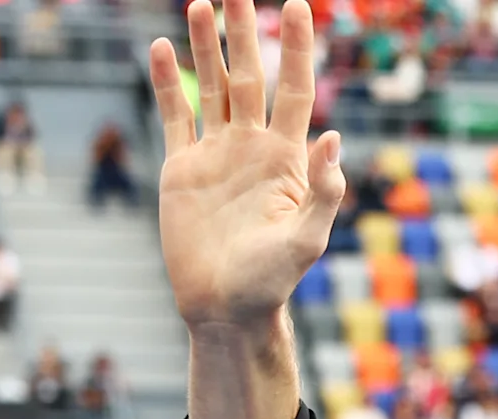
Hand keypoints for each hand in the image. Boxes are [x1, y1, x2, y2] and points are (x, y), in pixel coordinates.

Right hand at [149, 0, 346, 333]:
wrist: (225, 308)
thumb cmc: (272, 282)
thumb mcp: (307, 240)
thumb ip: (323, 191)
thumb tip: (333, 138)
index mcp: (287, 159)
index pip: (294, 90)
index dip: (296, 49)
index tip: (298, 5)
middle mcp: (253, 147)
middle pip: (250, 77)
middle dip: (247, 34)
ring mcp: (217, 154)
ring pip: (212, 88)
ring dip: (207, 47)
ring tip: (202, 4)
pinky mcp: (183, 168)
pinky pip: (175, 115)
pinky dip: (169, 83)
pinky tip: (163, 48)